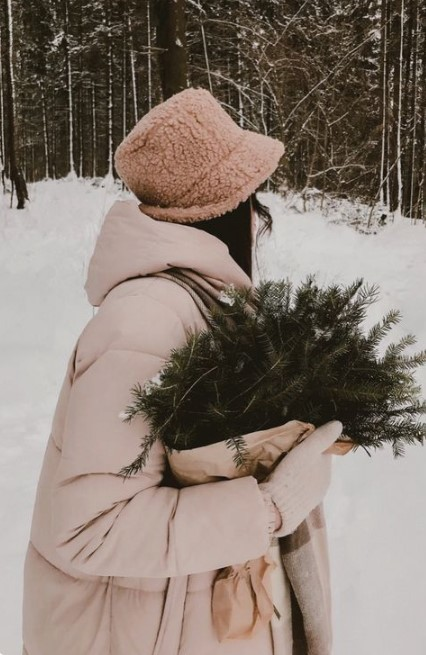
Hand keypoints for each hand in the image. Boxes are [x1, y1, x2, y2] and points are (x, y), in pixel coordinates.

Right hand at [259, 420, 342, 536]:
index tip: (299, 440)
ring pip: (305, 477)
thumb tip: (339, 424)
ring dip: (297, 471)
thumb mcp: (307, 450)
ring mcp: (311, 499)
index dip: (312, 443)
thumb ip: (322, 437)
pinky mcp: (298, 508)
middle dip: (304, 458)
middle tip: (289, 451)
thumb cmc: (292, 476)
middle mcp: (323, 486)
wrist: (276, 508)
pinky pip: (296, 490)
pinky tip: (281, 482)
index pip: (323, 451)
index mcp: (327, 471)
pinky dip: (291, 483)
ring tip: (282, 467)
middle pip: (314, 465)